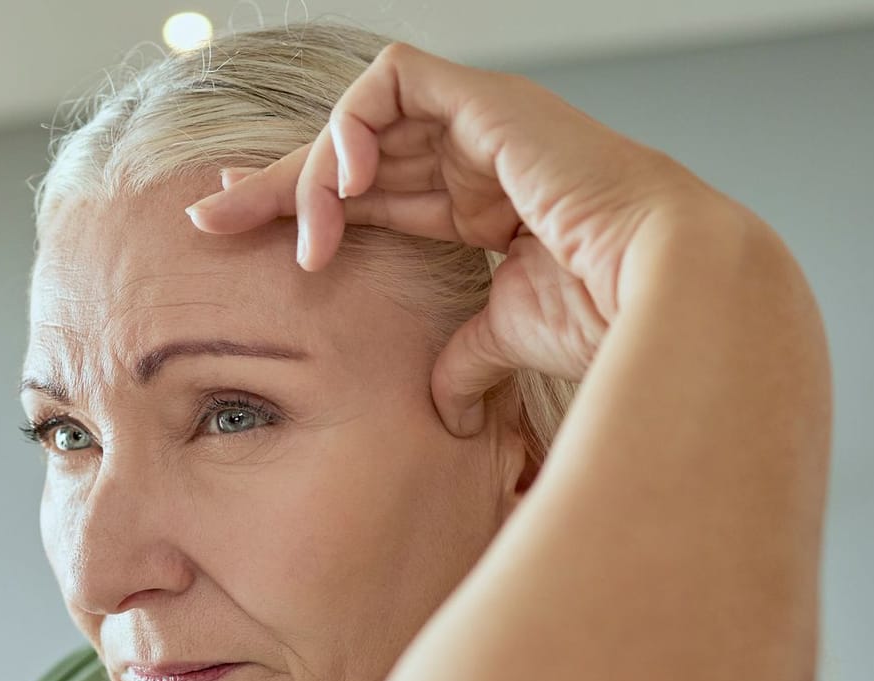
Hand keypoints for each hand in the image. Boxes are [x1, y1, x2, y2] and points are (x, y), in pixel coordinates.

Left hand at [186, 43, 731, 434]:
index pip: (377, 196)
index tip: (239, 233)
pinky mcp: (487, 101)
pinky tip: (344, 189)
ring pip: (363, 117)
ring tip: (304, 234)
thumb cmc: (609, 316)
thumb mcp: (508, 337)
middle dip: (275, 183)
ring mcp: (486, 123)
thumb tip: (440, 406)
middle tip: (209, 214)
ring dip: (315, 172)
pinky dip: (352, 125)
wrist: (665, 294)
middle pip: (354, 155)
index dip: (308, 210)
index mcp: (486, 206)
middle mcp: (483, 157)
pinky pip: (393, 81)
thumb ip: (463, 357)